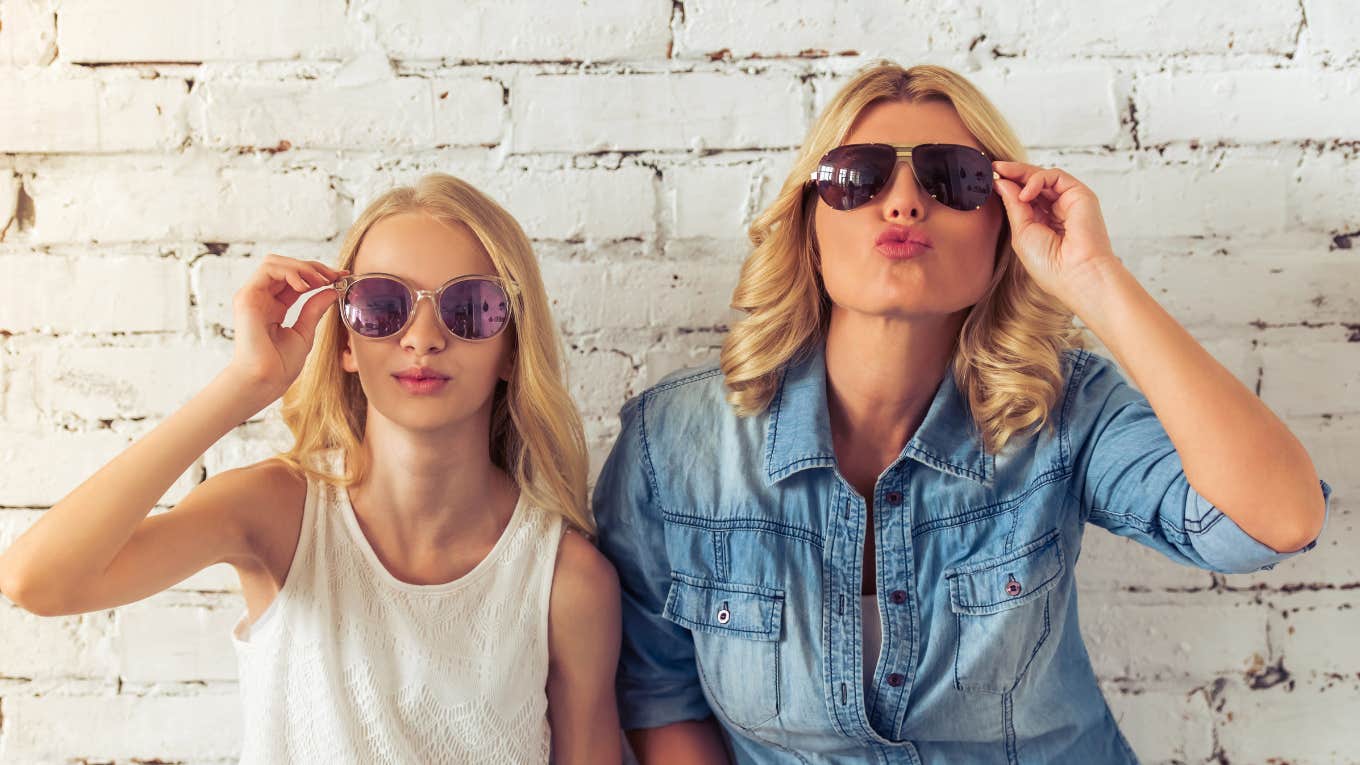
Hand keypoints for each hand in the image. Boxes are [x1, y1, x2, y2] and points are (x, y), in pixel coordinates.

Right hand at [225, 254, 347, 398]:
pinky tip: (307, 286)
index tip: (342, 277)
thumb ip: (314, 309)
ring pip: (275, 262)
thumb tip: (332, 290)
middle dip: (313, 267)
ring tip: (321, 281)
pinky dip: (291, 272)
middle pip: (286, 266)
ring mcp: (252, 296)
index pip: (296, 280)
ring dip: (302, 267)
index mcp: (274, 306)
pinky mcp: (247, 297)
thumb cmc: (280, 365)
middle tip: (335, 276)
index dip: (319, 274)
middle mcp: (261, 298)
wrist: (265, 381)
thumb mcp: (305, 332)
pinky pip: (268, 270)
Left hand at [992, 161, 1121, 307]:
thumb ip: (1013, 206)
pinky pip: (1056, 176)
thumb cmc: (1049, 263)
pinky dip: (1037, 179)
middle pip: (1033, 184)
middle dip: (1012, 174)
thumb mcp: (1021, 232)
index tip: (989, 178)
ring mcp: (1069, 202)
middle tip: (993, 168)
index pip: (1023, 197)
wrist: (1076, 273)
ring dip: (1021, 173)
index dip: (1007, 186)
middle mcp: (1056, 211)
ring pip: (1044, 177)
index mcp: (1042, 223)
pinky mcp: (1080, 194)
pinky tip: (1024, 193)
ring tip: (1002, 175)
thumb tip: (1002, 183)